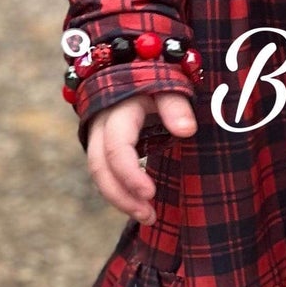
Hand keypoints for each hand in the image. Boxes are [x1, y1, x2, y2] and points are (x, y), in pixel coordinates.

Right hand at [85, 90, 197, 224]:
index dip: (129, 174)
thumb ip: (175, 105)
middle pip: (100, 167)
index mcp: (118, 109)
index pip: (117, 148)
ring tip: (148, 217)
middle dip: (122, 196)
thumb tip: (187, 130)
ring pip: (99, 173)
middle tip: (150, 216)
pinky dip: (119, 190)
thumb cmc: (158, 79)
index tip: (150, 194)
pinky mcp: (103, 144)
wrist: (133, 69)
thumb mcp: (168, 84)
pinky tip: (139, 204)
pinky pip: (104, 172)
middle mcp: (101, 124)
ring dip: (120, 198)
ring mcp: (98, 135)